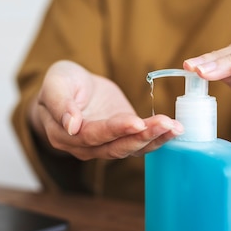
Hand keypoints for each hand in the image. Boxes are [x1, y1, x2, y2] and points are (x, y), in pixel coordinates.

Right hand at [30, 60, 182, 159]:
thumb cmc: (60, 82)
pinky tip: (175, 129)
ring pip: (130, 148)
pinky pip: (141, 142)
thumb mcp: (55, 83)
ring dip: (154, 138)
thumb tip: (72, 126)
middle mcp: (85, 147)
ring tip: (174, 127)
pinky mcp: (122, 138)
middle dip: (141, 136)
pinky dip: (158, 137)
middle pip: (115, 147)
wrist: (72, 85)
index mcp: (63, 135)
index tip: (134, 122)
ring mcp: (105, 145)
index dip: (114, 130)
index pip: (91, 136)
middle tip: (165, 124)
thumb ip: (60, 103)